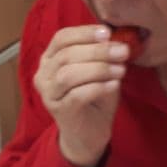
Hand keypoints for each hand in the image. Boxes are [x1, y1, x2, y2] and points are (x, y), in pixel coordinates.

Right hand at [33, 24, 130, 166]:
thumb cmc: (93, 98)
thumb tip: (118, 39)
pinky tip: (114, 85)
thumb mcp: (98, 70)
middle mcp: (44, 75)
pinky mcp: (60, 111)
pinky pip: (77, 95)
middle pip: (67, 55)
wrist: (89, 134)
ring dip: (98, 69)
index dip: (84, 33)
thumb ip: (102, 54)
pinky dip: (98, 87)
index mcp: (50, 59)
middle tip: (122, 51)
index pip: (62, 38)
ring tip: (120, 70)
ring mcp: (49, 94)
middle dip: (97, 51)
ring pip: (69, 75)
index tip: (108, 32)